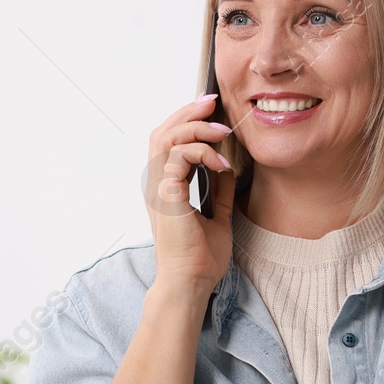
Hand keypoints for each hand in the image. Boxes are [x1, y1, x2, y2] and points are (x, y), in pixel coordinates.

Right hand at [142, 94, 237, 296]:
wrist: (191, 282)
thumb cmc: (200, 258)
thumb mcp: (218, 216)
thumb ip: (219, 191)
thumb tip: (226, 167)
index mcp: (165, 188)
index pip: (167, 142)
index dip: (186, 121)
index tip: (211, 111)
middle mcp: (156, 184)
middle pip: (162, 131)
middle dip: (188, 112)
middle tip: (213, 102)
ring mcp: (157, 188)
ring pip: (166, 137)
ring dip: (195, 127)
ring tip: (222, 131)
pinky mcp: (166, 193)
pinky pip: (179, 156)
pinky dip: (202, 152)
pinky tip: (221, 163)